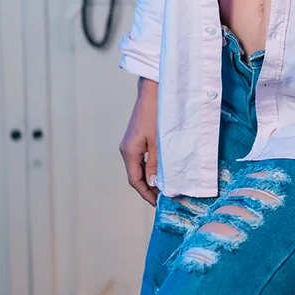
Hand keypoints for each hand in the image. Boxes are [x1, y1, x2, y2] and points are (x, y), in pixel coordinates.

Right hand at [120, 77, 158, 205]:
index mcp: (129, 152)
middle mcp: (127, 149)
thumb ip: (157, 164)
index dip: (146, 194)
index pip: (135, 180)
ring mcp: (131, 143)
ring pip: (140, 167)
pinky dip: (152, 167)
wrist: (154, 90)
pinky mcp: (138, 137)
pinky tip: (163, 170)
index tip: (158, 204)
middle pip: (136, 175)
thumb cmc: (157, 114)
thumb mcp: (159, 142)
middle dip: (150, 188)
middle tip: (166, 198)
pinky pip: (143, 158)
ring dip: (152, 178)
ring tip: (166, 187)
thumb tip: (154, 184)